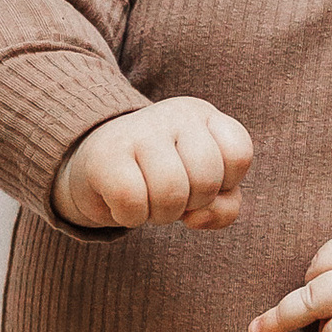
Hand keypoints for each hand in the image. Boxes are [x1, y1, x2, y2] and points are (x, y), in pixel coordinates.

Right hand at [54, 99, 253, 232]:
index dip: (225, 183)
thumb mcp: (204, 189)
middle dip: (191, 204)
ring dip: (161, 215)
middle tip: (169, 195)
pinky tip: (123, 204)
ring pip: (172, 195)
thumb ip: (224, 206)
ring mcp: (139, 130)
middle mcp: (174, 114)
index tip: (199, 180)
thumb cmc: (159, 178)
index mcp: (203, 115)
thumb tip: (198, 217)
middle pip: (207, 181)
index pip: (238, 154)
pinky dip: (131, 217)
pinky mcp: (106, 155)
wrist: (93, 166)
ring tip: (147, 202)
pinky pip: (133, 203)